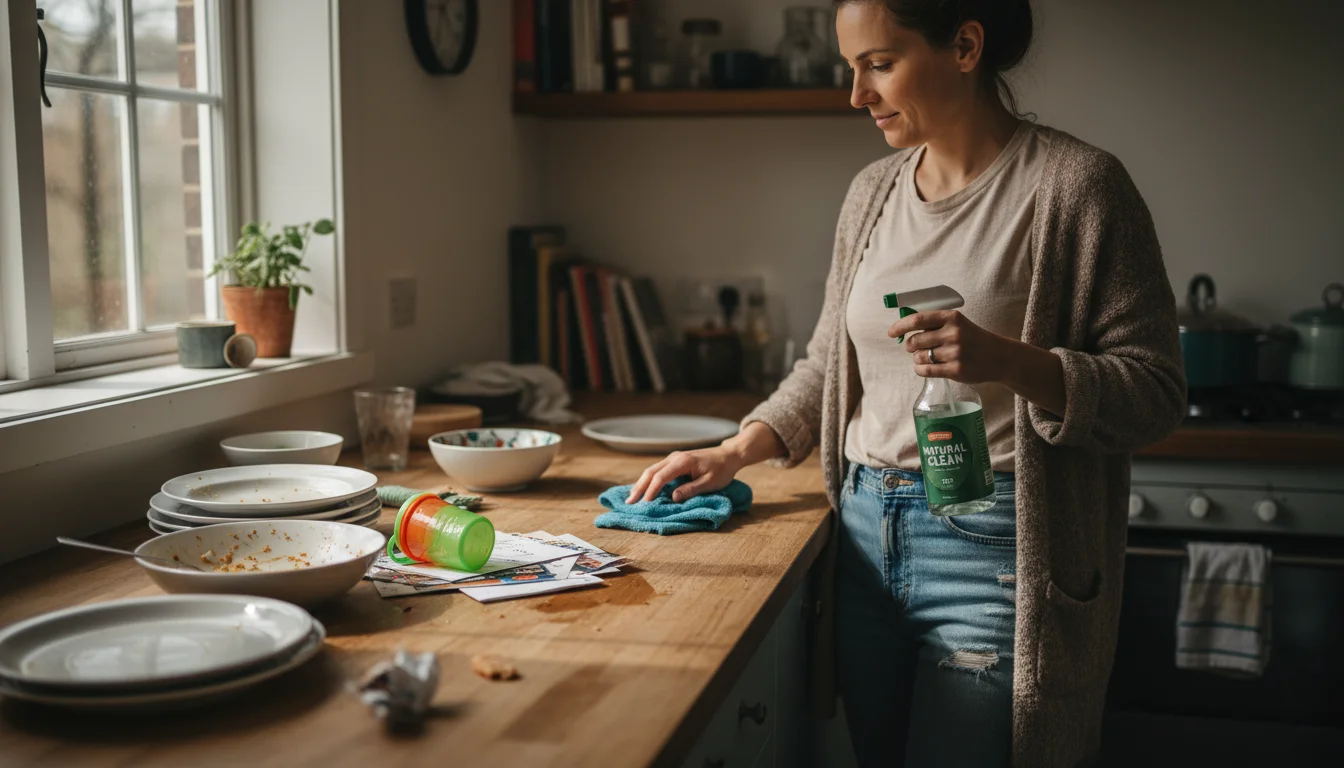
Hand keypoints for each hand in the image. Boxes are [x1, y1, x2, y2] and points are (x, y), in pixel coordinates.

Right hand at [626, 446, 744, 503]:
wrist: (728, 455)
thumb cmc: (721, 470)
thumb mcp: (710, 483)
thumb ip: (691, 489)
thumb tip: (673, 497)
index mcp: (682, 462)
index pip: (661, 477)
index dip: (651, 491)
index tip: (644, 504)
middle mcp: (674, 457)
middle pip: (651, 472)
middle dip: (639, 487)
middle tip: (629, 503)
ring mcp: (673, 458)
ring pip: (652, 470)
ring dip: (641, 484)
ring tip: (632, 498)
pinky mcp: (675, 461)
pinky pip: (657, 470)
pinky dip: (648, 480)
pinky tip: (643, 489)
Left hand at [887, 310, 1011, 383]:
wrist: (999, 357)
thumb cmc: (974, 339)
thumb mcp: (958, 324)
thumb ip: (935, 324)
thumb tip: (904, 328)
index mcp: (952, 317)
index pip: (917, 319)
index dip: (900, 326)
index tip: (891, 332)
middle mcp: (953, 333)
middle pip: (915, 340)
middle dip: (909, 346)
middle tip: (913, 348)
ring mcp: (955, 352)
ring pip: (919, 357)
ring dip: (917, 359)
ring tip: (927, 357)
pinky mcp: (956, 370)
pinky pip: (926, 371)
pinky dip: (920, 369)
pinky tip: (925, 368)